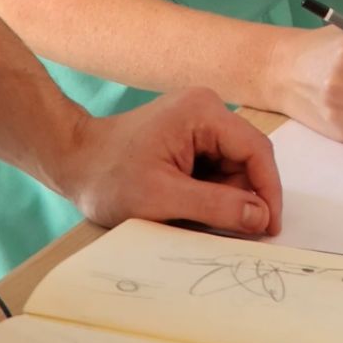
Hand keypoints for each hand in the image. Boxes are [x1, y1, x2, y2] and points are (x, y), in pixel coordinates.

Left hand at [58, 87, 281, 235]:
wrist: (72, 160)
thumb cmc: (109, 177)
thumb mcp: (162, 199)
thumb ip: (216, 207)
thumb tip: (261, 217)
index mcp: (203, 112)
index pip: (255, 150)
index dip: (268, 190)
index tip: (270, 227)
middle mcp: (207, 108)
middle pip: (246, 157)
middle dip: (244, 196)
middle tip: (235, 233)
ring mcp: (198, 121)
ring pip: (233, 165)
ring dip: (226, 197)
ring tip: (196, 219)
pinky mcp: (190, 135)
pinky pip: (216, 166)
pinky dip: (211, 192)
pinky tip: (189, 207)